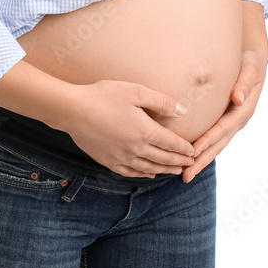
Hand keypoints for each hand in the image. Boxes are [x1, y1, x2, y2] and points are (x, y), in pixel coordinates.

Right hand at [64, 79, 195, 177]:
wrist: (73, 111)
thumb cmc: (104, 96)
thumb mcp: (136, 91)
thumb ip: (161, 102)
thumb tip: (183, 110)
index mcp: (145, 131)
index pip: (171, 143)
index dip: (184, 149)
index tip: (193, 151)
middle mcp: (136, 148)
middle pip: (163, 159)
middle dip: (178, 162)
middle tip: (189, 165)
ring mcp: (121, 157)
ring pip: (148, 169)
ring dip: (164, 171)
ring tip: (174, 172)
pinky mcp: (108, 161)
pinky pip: (130, 172)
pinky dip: (143, 175)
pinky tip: (148, 175)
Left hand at [181, 50, 266, 182]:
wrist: (252, 59)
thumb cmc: (250, 62)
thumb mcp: (251, 68)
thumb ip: (245, 82)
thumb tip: (238, 97)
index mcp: (243, 111)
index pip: (223, 129)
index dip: (209, 140)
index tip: (193, 151)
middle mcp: (237, 120)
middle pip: (218, 144)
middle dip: (202, 160)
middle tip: (186, 176)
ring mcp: (231, 122)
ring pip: (214, 145)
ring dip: (200, 160)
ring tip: (184, 175)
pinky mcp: (224, 119)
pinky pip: (212, 137)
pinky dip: (201, 148)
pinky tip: (188, 157)